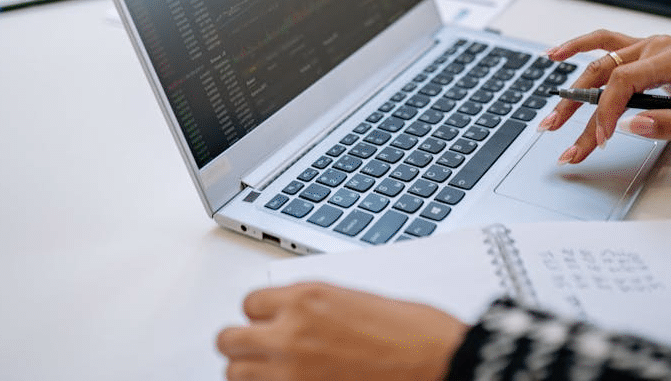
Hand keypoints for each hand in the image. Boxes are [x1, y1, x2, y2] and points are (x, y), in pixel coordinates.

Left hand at [216, 282, 466, 380]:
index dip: (262, 315)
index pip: (249, 303)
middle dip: (245, 345)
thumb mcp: (359, 301)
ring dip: (251, 374)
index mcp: (308, 298)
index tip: (272, 323)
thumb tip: (299, 318)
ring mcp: (292, 373)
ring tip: (273, 375)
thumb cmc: (417, 335)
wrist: (441, 363)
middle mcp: (292, 333)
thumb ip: (318, 308)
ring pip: (234, 375)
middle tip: (263, 350)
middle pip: (229, 340)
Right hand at [537, 31, 670, 163]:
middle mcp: (655, 46)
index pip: (625, 81)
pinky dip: (578, 47)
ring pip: (598, 63)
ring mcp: (646, 45)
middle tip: (557, 134)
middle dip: (577, 108)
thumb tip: (633, 126)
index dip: (607, 110)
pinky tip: (555, 54)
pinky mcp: (639, 50)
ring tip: (551, 114)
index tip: (600, 138)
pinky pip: (603, 42)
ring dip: (572, 88)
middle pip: (604, 74)